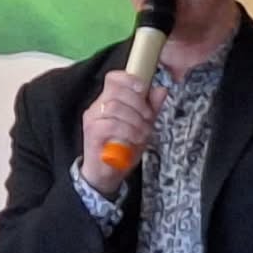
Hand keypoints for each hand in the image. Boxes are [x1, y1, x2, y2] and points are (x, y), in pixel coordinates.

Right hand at [80, 71, 163, 195]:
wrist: (106, 174)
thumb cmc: (122, 148)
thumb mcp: (142, 125)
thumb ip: (151, 108)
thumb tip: (160, 90)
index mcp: (107, 101)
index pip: (113, 78)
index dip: (129, 79)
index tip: (144, 89)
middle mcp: (97, 107)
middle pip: (116, 91)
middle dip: (138, 104)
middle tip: (149, 118)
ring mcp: (92, 119)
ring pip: (115, 107)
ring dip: (135, 120)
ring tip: (144, 133)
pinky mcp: (92, 133)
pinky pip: (111, 125)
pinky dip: (128, 131)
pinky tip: (135, 139)